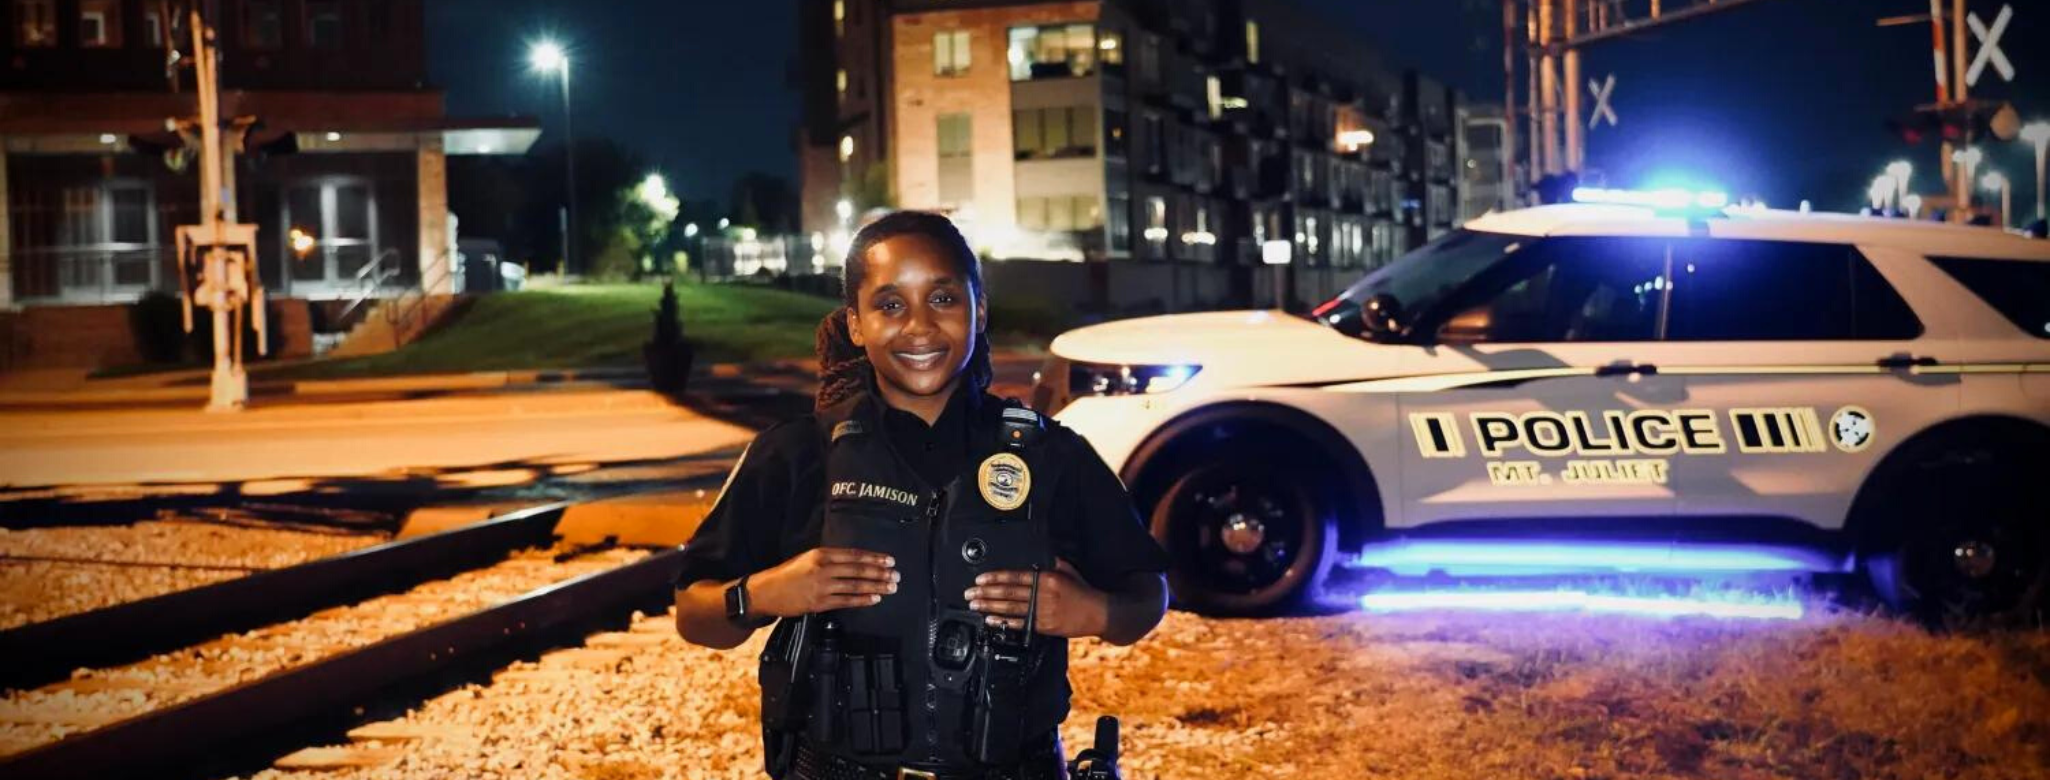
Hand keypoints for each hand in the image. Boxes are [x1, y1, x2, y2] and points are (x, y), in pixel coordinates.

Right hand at [747, 547, 898, 617]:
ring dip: (876, 586)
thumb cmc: (788, 573)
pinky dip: (862, 599)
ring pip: (855, 586)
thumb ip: (829, 558)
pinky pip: (846, 601)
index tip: (890, 560)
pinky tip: (875, 599)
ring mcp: (822, 587)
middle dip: (880, 573)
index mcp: (821, 554)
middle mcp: (823, 568)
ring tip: (891, 587)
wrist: (767, 591)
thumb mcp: (807, 558)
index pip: (854, 555)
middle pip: (858, 570)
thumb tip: (855, 561)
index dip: (874, 558)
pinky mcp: (819, 603)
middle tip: (896, 575)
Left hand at [965, 558, 1104, 637]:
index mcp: (1048, 578)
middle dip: (986, 593)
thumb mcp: (1069, 571)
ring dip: (989, 607)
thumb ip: (1053, 564)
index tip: (981, 579)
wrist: (1099, 613)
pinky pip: (1019, 624)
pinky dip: (1003, 623)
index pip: (1015, 577)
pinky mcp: (1044, 626)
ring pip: (1010, 608)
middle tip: (970, 593)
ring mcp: (1043, 612)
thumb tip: (1042, 558)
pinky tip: (991, 620)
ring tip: (975, 605)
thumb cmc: (1084, 592)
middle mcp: (1043, 594)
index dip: (996, 578)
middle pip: (1009, 593)